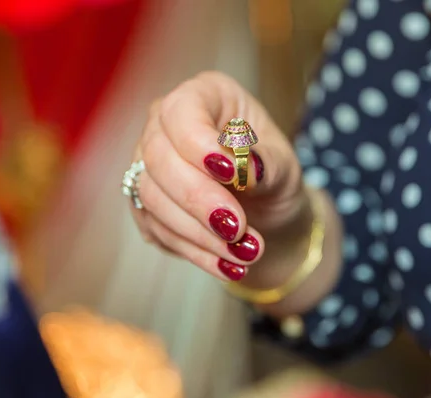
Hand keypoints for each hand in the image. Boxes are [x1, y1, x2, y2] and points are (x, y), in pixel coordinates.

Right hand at [131, 71, 306, 280]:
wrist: (265, 211)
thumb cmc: (273, 174)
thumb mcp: (284, 165)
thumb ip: (265, 163)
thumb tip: (244, 167)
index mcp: (203, 96)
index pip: (182, 112)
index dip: (197, 143)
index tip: (227, 172)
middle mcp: (165, 126)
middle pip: (159, 159)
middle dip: (198, 199)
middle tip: (237, 228)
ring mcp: (149, 167)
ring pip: (152, 199)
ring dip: (198, 233)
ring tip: (244, 254)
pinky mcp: (146, 206)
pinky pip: (157, 230)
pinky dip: (194, 252)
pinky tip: (226, 266)